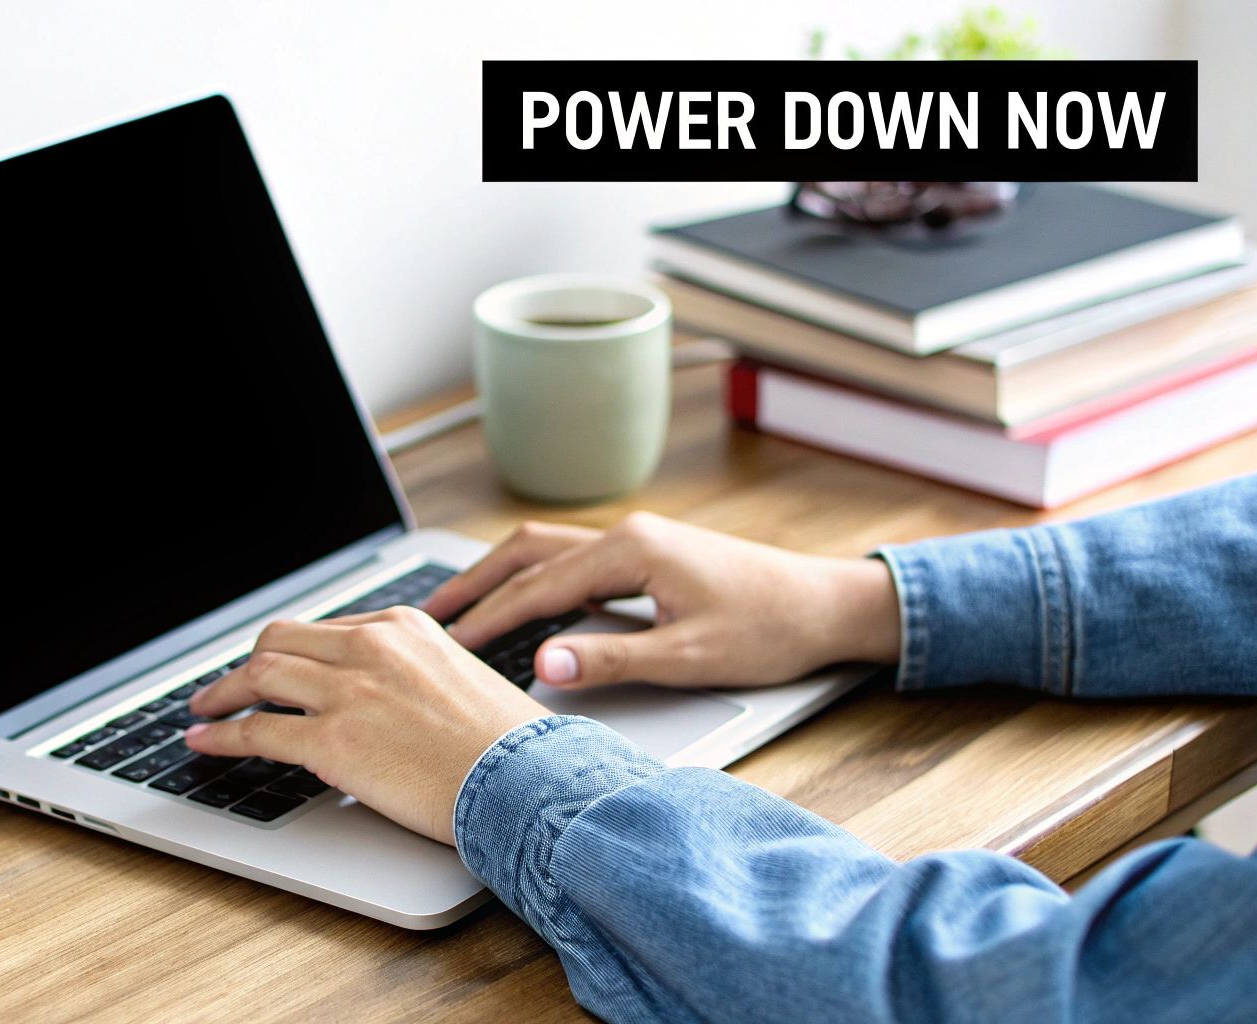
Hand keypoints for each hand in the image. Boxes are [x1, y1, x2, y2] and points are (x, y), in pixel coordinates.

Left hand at [185, 606, 550, 844]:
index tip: (274, 669)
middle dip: (246, 664)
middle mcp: (370, 648)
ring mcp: (347, 692)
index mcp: (401, 627)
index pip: (325, 631)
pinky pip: (257, 731)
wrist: (525, 779)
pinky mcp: (332, 741)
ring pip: (258, 676)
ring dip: (221, 694)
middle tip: (226, 687)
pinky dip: (220, 735)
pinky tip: (205, 742)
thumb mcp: (459, 679)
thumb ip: (412, 675)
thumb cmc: (507, 744)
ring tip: (203, 711)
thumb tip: (380, 701)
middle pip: (280, 641)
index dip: (290, 654)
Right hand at [421, 513, 900, 689]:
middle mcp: (628, 534)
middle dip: (475, 582)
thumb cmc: (770, 630)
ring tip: (460, 607)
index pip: (537, 586)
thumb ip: (611, 660)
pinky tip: (522, 605)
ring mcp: (637, 540)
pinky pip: (572, 559)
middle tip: (430, 614)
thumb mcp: (689, 658)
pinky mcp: (647, 555)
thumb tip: (544, 666)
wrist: (826, 606)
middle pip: (527, 551)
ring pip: (547, 550)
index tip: (447, 644)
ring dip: (500, 576)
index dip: (488, 618)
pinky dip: (534, 578)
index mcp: (632, 550)